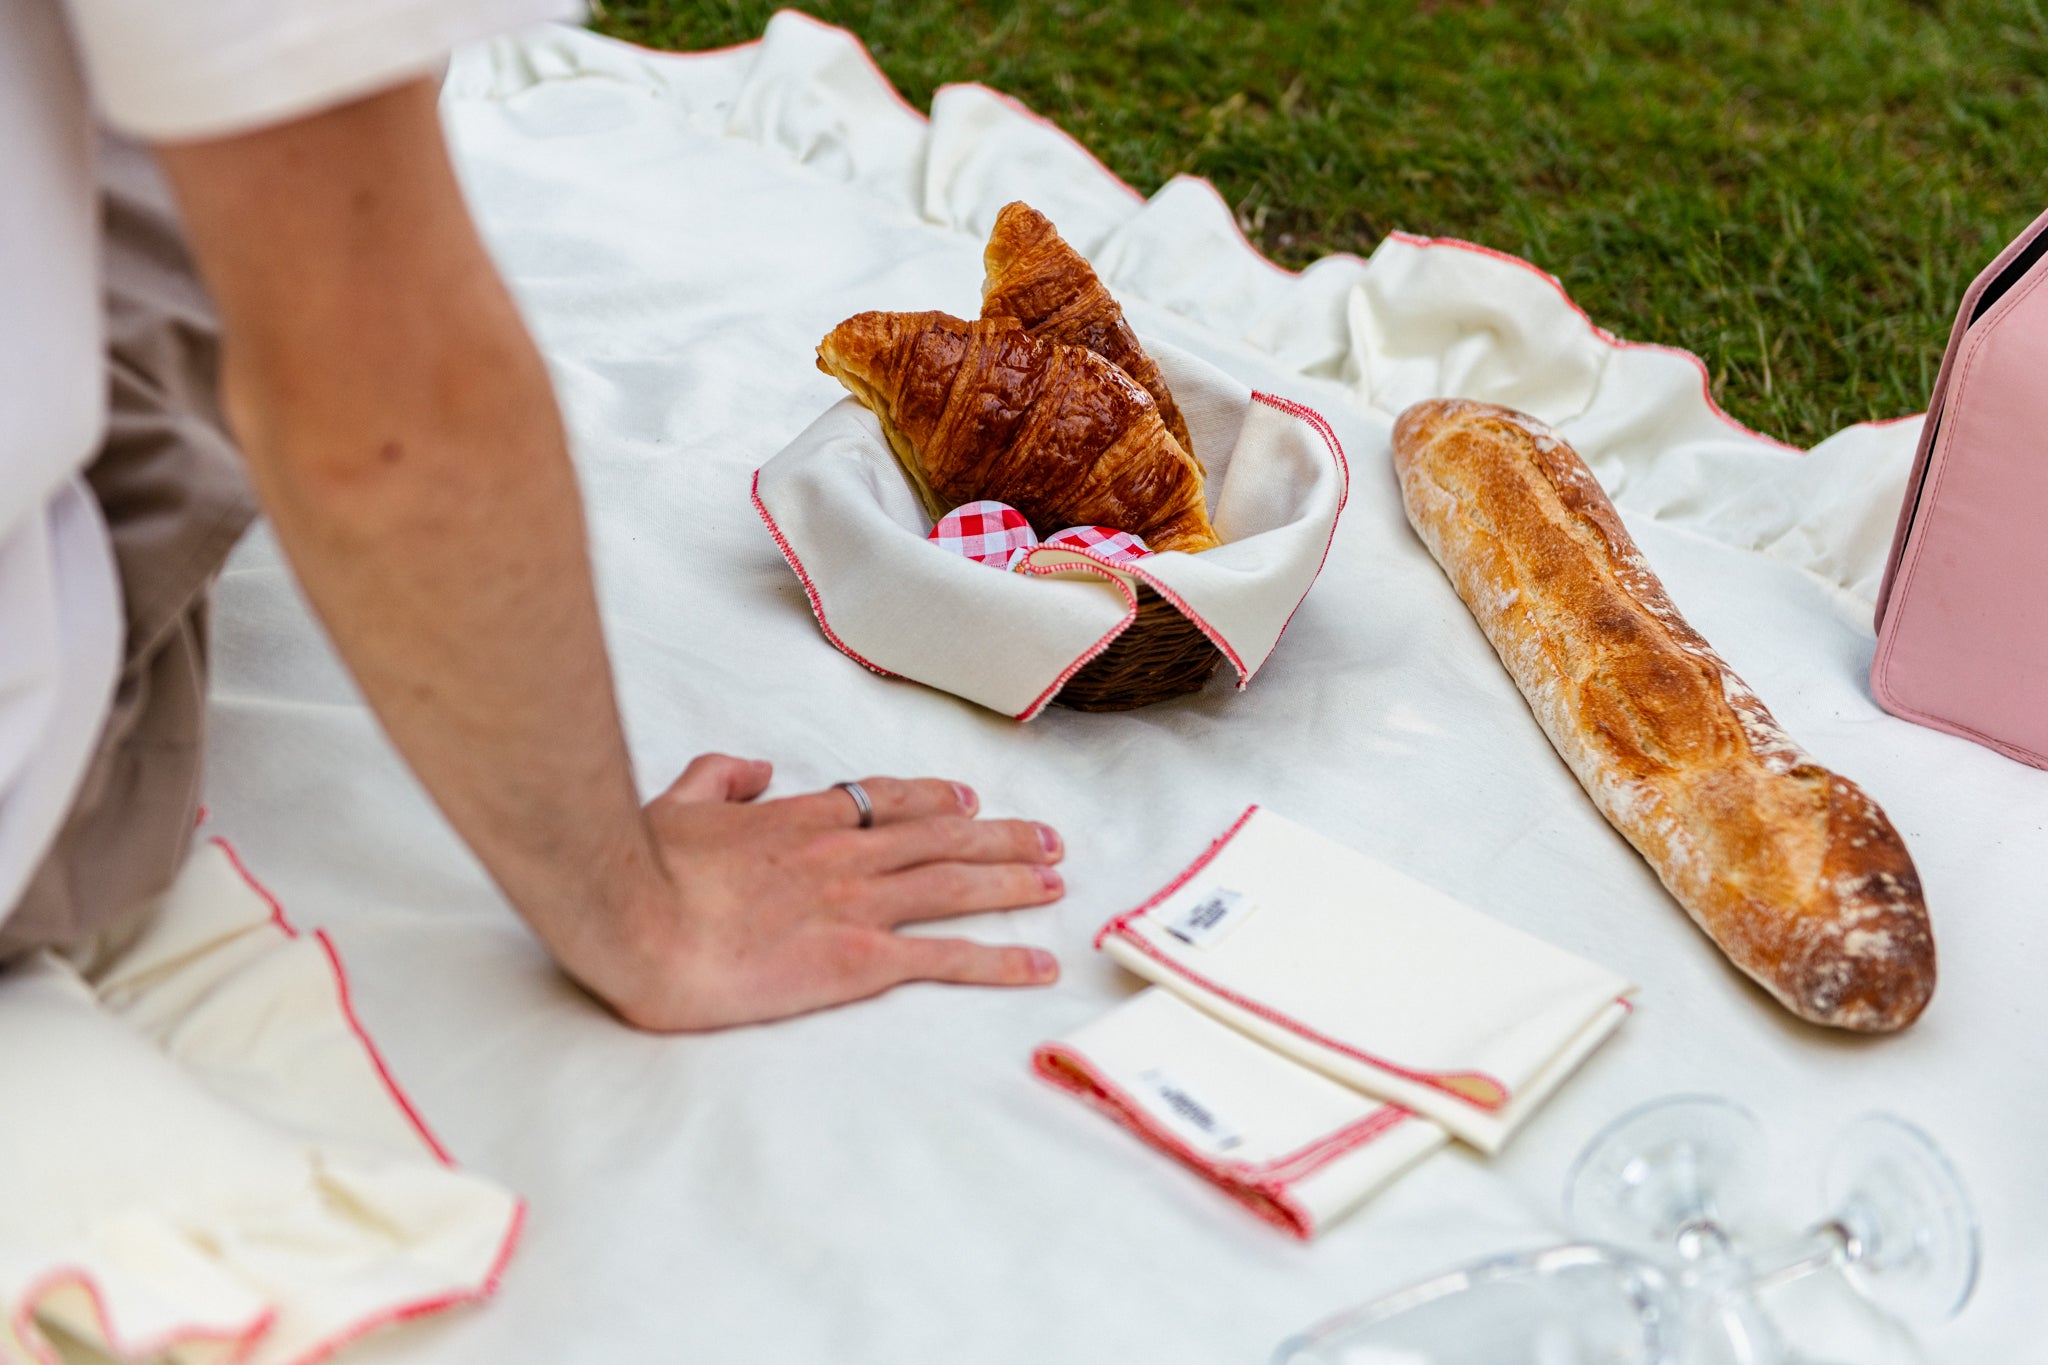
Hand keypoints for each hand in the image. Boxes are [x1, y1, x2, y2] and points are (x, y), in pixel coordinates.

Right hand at [573, 755, 1064, 1030]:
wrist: (635, 920)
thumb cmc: (641, 870)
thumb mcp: (677, 805)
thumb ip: (719, 779)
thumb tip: (752, 768)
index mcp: (798, 820)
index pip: (885, 802)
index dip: (934, 801)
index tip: (969, 802)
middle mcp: (842, 854)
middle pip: (940, 838)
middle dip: (1000, 837)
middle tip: (1047, 839)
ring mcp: (856, 904)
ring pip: (955, 885)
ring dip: (1013, 881)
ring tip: (1056, 881)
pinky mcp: (859, 960)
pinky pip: (945, 958)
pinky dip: (999, 960)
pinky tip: (1036, 963)